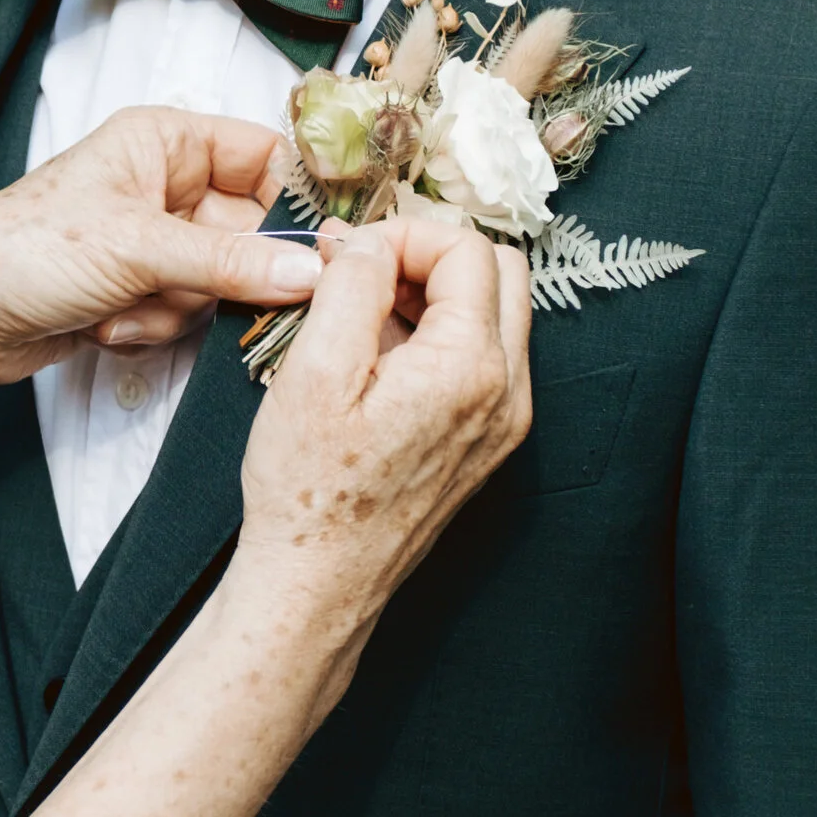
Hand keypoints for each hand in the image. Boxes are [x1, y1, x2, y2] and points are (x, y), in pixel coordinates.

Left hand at [0, 105, 323, 386]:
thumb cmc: (25, 251)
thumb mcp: (138, 249)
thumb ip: (231, 262)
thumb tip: (313, 272)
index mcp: (165, 141)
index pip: (266, 156)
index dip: (296, 199)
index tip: (327, 244)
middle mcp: (166, 184)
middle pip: (253, 230)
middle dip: (224, 274)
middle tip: (203, 292)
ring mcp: (155, 241)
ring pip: (222, 281)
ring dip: (176, 308)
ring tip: (121, 305)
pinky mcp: (141, 290)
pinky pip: (187, 313)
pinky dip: (152, 327)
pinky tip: (104, 326)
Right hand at [230, 216, 530, 681]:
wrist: (318, 582)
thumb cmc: (308, 489)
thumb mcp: (315, 371)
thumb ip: (353, 286)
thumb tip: (368, 241)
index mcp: (470, 368)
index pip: (468, 250)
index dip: (405, 234)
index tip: (349, 255)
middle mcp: (508, 393)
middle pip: (502, 273)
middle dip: (431, 255)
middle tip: (363, 272)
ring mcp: (504, 421)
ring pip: (496, 314)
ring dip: (434, 294)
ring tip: (360, 316)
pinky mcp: (488, 442)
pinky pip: (483, 359)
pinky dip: (438, 336)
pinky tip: (377, 358)